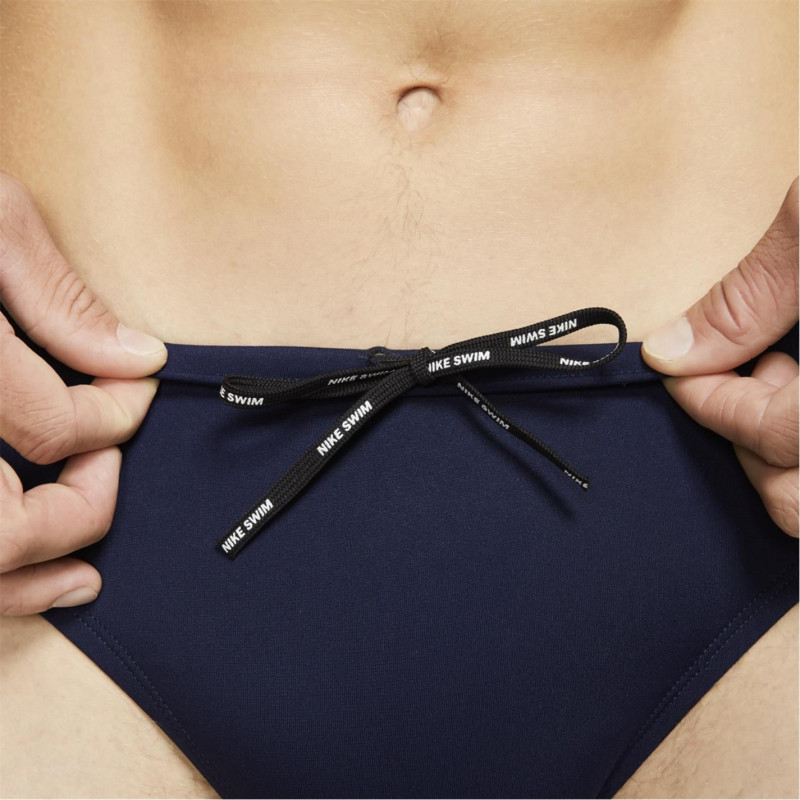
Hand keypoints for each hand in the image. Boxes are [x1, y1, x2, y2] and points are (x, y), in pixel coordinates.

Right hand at [0, 173, 167, 614]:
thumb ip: (59, 300)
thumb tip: (135, 362)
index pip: (52, 430)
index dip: (114, 420)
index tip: (133, 393)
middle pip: (0, 532)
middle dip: (75, 518)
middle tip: (105, 475)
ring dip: (19, 581)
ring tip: (76, 578)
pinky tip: (12, 573)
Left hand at [642, 178, 797, 536]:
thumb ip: (754, 295)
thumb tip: (671, 351)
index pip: (778, 433)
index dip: (718, 405)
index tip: (684, 377)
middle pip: (796, 502)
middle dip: (754, 445)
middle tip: (753, 379)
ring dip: (787, 457)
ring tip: (787, 385)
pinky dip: (799, 460)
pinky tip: (799, 400)